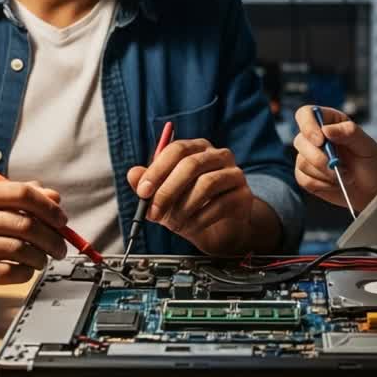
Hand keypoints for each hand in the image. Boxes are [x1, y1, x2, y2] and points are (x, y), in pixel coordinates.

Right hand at [0, 179, 68, 296]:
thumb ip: (20, 197)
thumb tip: (54, 197)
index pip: (21, 193)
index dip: (48, 207)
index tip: (61, 220)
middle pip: (24, 224)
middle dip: (51, 238)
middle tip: (60, 247)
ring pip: (18, 250)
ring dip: (40, 257)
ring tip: (42, 259)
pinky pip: (7, 273)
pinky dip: (24, 273)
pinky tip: (25, 270)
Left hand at [127, 139, 254, 255]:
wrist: (218, 228)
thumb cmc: (188, 205)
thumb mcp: (162, 196)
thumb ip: (147, 184)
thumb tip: (132, 174)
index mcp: (196, 148)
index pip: (176, 149)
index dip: (157, 170)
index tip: (143, 191)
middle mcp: (218, 155)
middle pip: (191, 164)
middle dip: (168, 191)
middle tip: (154, 213)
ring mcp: (234, 173)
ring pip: (207, 184)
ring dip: (184, 208)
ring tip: (174, 224)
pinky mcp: (243, 194)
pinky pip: (221, 204)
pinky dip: (200, 219)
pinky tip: (191, 227)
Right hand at [293, 105, 376, 211]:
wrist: (374, 191)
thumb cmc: (372, 164)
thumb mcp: (367, 145)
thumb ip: (349, 132)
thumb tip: (326, 130)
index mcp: (330, 122)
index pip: (306, 114)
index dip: (308, 125)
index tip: (320, 141)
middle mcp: (316, 137)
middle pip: (301, 141)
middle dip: (320, 158)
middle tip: (341, 168)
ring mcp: (308, 157)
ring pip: (302, 162)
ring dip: (325, 173)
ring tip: (344, 176)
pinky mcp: (306, 176)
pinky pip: (304, 179)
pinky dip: (322, 184)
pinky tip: (335, 184)